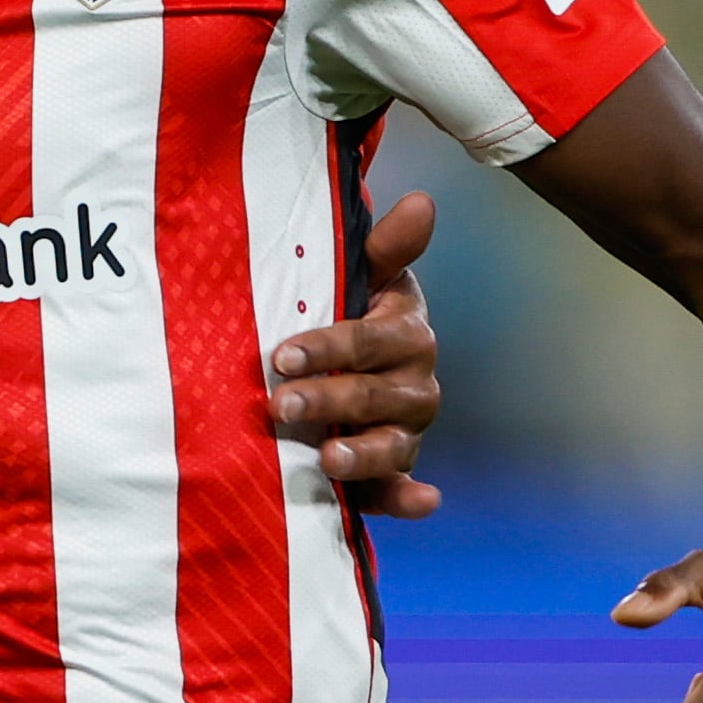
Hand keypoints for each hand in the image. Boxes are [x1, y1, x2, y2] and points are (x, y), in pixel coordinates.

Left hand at [268, 191, 442, 517]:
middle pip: (374, 395)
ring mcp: (405, 429)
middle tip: (279, 406)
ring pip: (392, 444)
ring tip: (327, 459)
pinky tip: (419, 502)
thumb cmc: (346, 308)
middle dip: (328, 400)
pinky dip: (409, 499)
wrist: (346, 359)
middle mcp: (415, 383)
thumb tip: (424, 200)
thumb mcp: (360, 275)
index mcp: (406, 333)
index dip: (329, 347)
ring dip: (363, 453)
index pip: (370, 340)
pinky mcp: (392, 470)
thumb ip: (384, 246)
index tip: (281, 355)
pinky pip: (403, 489)